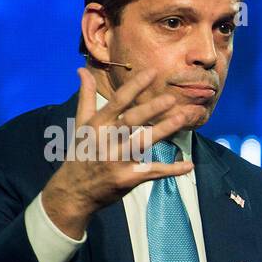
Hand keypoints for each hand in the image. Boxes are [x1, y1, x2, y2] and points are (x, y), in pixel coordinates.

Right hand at [41, 67, 201, 237]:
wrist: (73, 191)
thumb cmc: (80, 154)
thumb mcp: (80, 125)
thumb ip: (86, 97)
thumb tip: (82, 70)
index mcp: (96, 124)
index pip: (117, 101)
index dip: (135, 86)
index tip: (152, 72)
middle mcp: (105, 140)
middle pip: (131, 120)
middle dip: (152, 108)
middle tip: (172, 97)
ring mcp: (116, 160)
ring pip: (142, 142)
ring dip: (164, 130)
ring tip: (182, 118)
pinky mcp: (126, 178)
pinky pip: (152, 171)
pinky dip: (171, 170)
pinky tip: (188, 165)